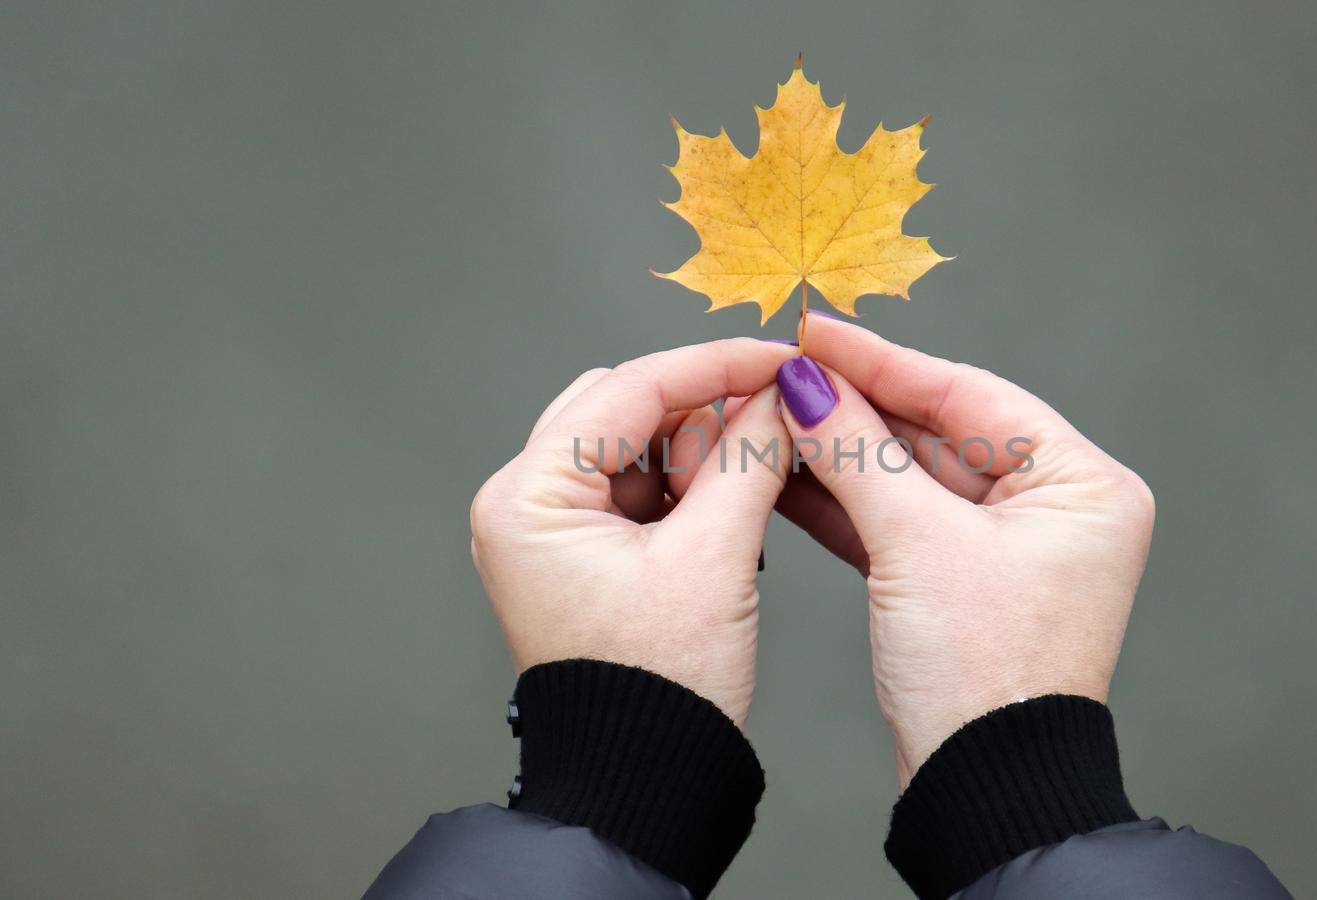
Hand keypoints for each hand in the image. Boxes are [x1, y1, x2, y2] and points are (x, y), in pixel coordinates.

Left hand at [468, 339, 795, 725]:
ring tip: (747, 490)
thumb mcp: (715, 557)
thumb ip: (751, 455)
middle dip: (704, 412)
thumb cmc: (656, 689)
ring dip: (700, 451)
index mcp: (527, 497)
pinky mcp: (582, 554)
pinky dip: (690, 487)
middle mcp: (523, 504)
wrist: (642, 780)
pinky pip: (640, 488)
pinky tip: (730, 510)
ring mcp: (549, 530)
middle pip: (625, 406)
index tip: (781, 356)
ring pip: (636, 443)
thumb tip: (787, 391)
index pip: (628, 387)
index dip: (714, 364)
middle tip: (771, 426)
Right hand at [773, 318, 1155, 784]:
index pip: (970, 394)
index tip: (817, 332)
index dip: (884, 361)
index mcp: (1082, 484)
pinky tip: (791, 478)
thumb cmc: (987, 676)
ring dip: (843, 456)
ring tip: (774, 420)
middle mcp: (1057, 509)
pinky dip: (848, 506)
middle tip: (784, 374)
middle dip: (857, 410)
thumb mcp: (916, 544)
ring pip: (913, 480)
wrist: (984, 790)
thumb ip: (857, 453)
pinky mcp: (967, 586)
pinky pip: (903, 525)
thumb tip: (806, 384)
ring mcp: (1012, 550)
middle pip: (939, 432)